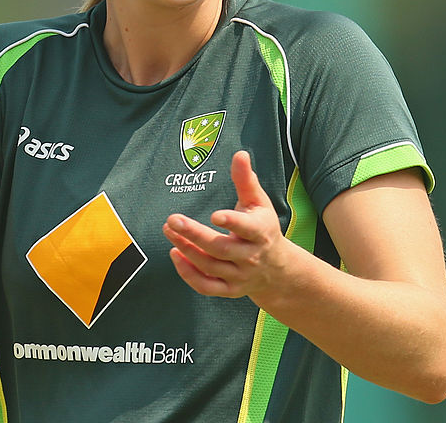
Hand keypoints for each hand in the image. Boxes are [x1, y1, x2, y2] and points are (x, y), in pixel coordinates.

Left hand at [162, 150, 292, 300]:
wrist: (277, 269)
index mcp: (261, 233)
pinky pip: (206, 287)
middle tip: (172, 220)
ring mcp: (240, 276)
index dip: (232, 223)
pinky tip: (175, 254)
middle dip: (194, 235)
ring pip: (210, 266)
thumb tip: (240, 154)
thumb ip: (246, 180)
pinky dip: (188, 274)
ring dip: (186, 249)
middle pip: (220, 249)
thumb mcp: (259, 202)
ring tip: (169, 230)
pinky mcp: (230, 290)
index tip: (214, 215)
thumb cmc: (263, 227)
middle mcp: (251, 257)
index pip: (247, 229)